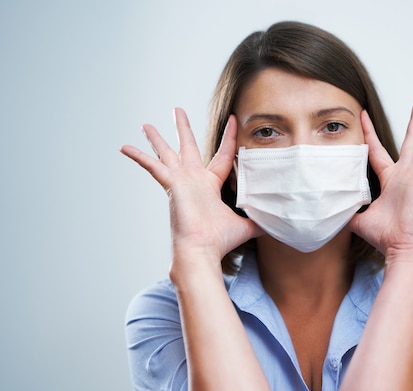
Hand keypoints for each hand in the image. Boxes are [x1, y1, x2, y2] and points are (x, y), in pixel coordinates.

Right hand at [120, 108, 261, 261]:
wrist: (203, 251)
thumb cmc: (220, 241)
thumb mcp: (248, 225)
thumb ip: (261, 219)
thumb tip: (281, 220)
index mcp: (210, 186)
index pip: (223, 155)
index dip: (229, 137)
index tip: (234, 119)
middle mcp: (194, 180)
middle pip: (188, 147)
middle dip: (183, 129)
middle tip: (177, 110)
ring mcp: (180, 182)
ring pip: (167, 153)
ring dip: (156, 139)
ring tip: (146, 124)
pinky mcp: (171, 184)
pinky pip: (153, 166)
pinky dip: (139, 156)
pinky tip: (124, 146)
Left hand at [349, 99, 412, 260]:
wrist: (401, 248)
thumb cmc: (384, 237)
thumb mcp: (358, 219)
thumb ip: (349, 208)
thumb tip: (331, 207)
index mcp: (390, 180)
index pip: (377, 150)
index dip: (369, 133)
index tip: (363, 114)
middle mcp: (404, 175)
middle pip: (410, 140)